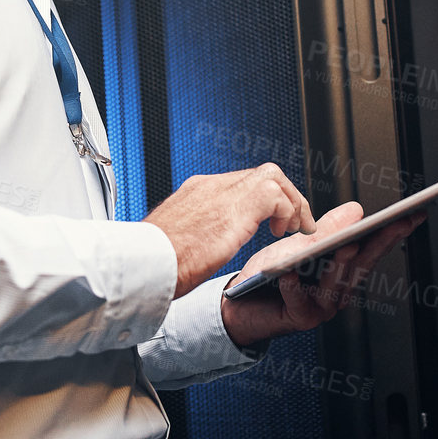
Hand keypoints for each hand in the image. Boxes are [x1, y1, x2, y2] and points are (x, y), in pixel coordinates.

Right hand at [144, 165, 315, 298]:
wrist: (143, 263)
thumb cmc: (154, 262)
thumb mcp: (173, 240)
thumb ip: (190, 233)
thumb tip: (196, 243)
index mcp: (195, 193)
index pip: (240, 183)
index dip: (264, 200)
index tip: (273, 219)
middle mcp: (209, 187)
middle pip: (262, 175)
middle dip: (285, 196)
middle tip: (294, 222)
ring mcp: (222, 193)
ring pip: (273, 177)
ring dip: (291, 202)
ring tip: (295, 228)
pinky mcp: (236, 207)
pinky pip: (276, 196)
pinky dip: (286, 212)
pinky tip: (282, 233)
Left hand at [219, 202, 427, 349]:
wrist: (241, 304)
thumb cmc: (272, 274)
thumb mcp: (301, 245)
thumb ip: (328, 230)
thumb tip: (357, 210)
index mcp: (343, 272)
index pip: (373, 248)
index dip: (394, 231)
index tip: (413, 214)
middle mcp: (339, 292)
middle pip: (362, 265)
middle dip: (379, 243)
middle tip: (393, 223)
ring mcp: (322, 307)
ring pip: (335, 284)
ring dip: (341, 265)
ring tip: (345, 244)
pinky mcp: (299, 318)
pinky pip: (299, 300)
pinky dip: (295, 287)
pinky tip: (290, 273)